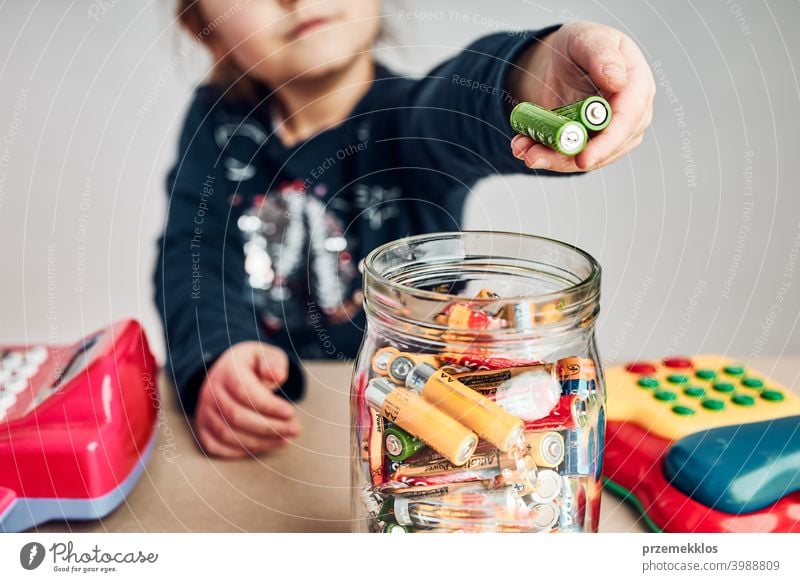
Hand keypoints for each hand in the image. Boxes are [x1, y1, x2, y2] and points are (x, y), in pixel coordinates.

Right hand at [194, 342, 300, 457]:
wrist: (227, 372)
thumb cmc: (253, 367)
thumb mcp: (266, 356)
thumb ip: (273, 363)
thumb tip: (277, 375)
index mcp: (227, 370)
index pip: (244, 391)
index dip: (268, 405)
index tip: (290, 412)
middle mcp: (210, 392)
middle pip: (236, 416)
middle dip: (269, 426)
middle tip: (294, 429)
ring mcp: (204, 412)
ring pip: (228, 434)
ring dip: (259, 441)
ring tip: (284, 439)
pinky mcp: (202, 428)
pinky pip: (216, 447)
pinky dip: (240, 451)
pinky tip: (263, 447)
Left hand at [509, 21, 654, 171]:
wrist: (564, 60)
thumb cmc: (580, 45)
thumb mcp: (587, 38)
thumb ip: (602, 55)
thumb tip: (618, 82)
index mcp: (637, 85)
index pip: (627, 120)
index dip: (606, 143)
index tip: (583, 159)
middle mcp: (631, 115)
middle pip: (606, 148)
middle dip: (568, 158)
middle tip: (534, 156)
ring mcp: (613, 133)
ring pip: (585, 159)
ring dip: (550, 158)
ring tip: (523, 150)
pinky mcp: (591, 145)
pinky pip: (570, 157)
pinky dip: (545, 154)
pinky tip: (524, 146)